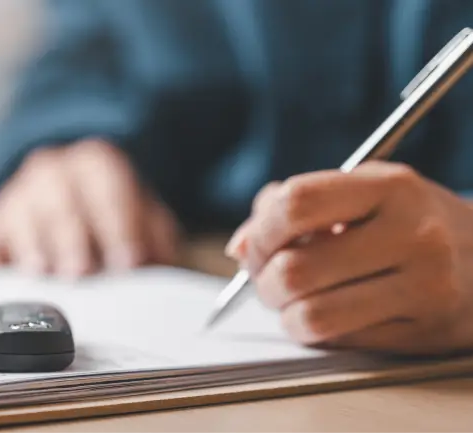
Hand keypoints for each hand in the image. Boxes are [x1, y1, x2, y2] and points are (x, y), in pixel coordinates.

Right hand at [0, 139, 179, 276]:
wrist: (69, 207)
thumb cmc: (110, 221)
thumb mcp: (143, 222)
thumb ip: (154, 239)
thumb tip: (156, 266)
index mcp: (94, 164)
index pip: (107, 184)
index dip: (119, 223)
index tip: (128, 260)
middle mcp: (50, 172)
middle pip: (58, 198)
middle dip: (70, 236)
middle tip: (81, 270)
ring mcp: (15, 198)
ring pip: (18, 214)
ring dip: (31, 245)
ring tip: (41, 272)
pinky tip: (3, 281)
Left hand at [227, 162, 472, 354]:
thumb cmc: (409, 222)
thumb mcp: (363, 191)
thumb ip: (294, 207)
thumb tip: (240, 247)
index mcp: (390, 188)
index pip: (297, 204)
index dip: (260, 231)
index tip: (255, 245)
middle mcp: (413, 235)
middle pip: (295, 270)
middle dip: (265, 283)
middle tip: (270, 281)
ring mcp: (425, 287)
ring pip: (313, 317)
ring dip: (288, 316)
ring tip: (296, 303)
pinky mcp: (426, 332)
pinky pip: (341, 342)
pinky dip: (321, 333)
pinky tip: (334, 313)